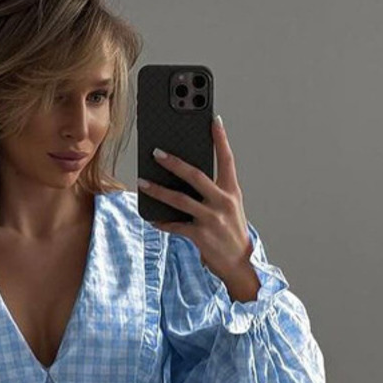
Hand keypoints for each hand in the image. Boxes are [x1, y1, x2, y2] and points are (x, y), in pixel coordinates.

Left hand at [137, 116, 259, 299]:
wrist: (239, 262)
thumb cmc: (230, 231)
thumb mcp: (229, 207)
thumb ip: (213, 191)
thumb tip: (185, 177)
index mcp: (232, 191)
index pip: (227, 159)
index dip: (221, 139)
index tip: (213, 119)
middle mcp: (223, 201)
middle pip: (196, 176)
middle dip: (174, 163)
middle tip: (156, 152)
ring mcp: (212, 218)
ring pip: (180, 200)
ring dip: (158, 190)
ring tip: (143, 183)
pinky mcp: (201, 235)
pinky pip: (176, 225)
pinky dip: (162, 221)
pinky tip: (152, 217)